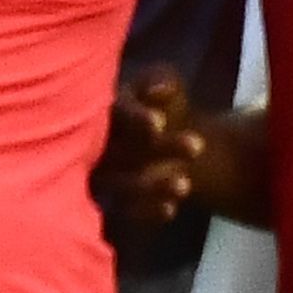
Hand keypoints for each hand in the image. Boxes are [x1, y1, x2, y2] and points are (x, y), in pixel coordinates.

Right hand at [99, 71, 202, 241]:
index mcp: (103, 110)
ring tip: (185, 185)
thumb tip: (161, 90)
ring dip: (150, 187)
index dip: (135, 119)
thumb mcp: (163, 81)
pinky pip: (123, 211)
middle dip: (159, 150)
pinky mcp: (111, 201)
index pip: (114, 113)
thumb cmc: (158, 102)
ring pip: (118, 185)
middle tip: (198, 147)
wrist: (165, 135)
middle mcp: (94, 145)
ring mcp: (100, 176)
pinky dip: (146, 212)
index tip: (159, 123)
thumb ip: (162, 79)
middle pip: (120, 151)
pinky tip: (171, 210)